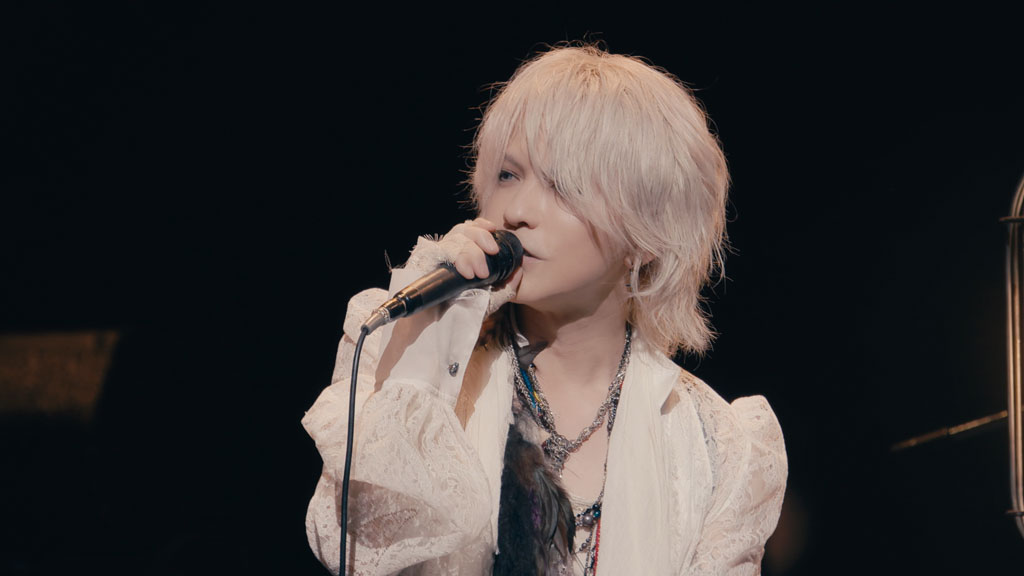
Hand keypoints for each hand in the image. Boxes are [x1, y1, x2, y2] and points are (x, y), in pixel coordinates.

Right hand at [405, 218, 522, 312]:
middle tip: (488, 265)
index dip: (482, 226)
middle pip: (464, 229)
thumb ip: (506, 287)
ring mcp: (435, 255)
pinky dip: (454, 256)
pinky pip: (437, 249)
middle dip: (480, 241)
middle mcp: (448, 250)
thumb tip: (520, 271)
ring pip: (454, 237)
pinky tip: (464, 271)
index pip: (471, 228)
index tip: (494, 230)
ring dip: (470, 253)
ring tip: (478, 274)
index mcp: (463, 253)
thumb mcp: (489, 300)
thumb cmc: (461, 313)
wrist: (436, 329)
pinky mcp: (422, 261)